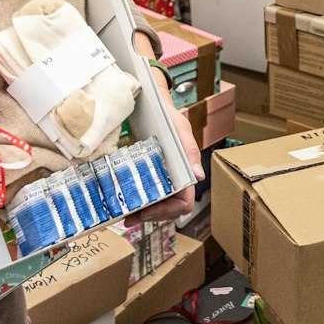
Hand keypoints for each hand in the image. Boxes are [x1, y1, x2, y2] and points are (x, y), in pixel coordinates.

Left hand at [120, 57, 203, 227]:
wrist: (152, 105)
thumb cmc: (169, 116)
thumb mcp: (180, 130)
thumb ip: (190, 152)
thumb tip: (199, 177)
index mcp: (186, 171)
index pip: (184, 203)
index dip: (168, 211)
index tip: (147, 211)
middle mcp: (175, 178)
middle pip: (168, 209)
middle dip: (150, 216)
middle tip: (129, 218)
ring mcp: (163, 178)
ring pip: (158, 204)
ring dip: (143, 213)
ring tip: (125, 215)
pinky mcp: (151, 174)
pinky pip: (148, 194)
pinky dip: (138, 202)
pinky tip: (125, 203)